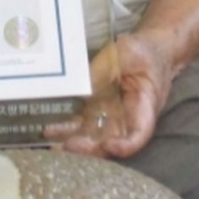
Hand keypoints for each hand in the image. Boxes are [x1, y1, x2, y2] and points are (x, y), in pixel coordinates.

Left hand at [43, 30, 174, 159]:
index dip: (125, 146)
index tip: (108, 145)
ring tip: (52, 143)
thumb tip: (81, 88)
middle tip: (68, 146)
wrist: (147, 48)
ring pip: (93, 137)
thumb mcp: (126, 53)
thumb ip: (105, 70)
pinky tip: (50, 129)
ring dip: (74, 142)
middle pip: (111, 142)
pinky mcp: (97, 109)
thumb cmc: (143, 51)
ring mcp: (111, 115)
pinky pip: (82, 124)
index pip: (138, 134)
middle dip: (90, 149)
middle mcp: (127, 118)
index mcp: (144, 107)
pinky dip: (68, 129)